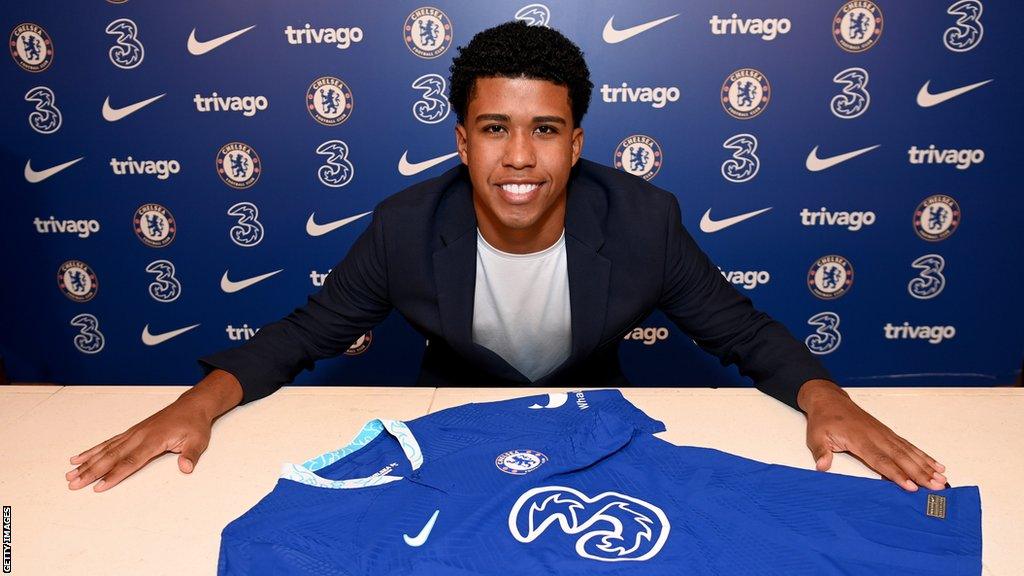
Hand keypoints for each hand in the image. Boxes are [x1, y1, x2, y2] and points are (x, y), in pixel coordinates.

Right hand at [65, 394, 213, 491]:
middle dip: (91, 472)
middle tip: (73, 484)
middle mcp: (139, 436)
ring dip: (87, 463)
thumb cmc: (194, 424)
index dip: (114, 475)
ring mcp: (133, 433)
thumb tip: (185, 468)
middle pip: (111, 457)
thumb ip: (190, 455)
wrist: (192, 406)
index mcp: (154, 439)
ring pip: (106, 450)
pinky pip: (109, 442)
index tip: (99, 486)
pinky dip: (93, 450)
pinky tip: (79, 457)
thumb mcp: (198, 441)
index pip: (131, 461)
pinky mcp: (132, 432)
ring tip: (70, 474)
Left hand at [798, 379, 946, 491]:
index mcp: (859, 439)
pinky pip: (908, 445)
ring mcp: (884, 434)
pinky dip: (923, 455)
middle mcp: (876, 436)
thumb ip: (820, 452)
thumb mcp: (815, 436)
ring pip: (908, 452)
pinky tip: (935, 464)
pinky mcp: (887, 433)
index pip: (880, 460)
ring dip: (926, 465)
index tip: (911, 486)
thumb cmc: (823, 420)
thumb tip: (822, 466)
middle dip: (920, 473)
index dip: (896, 474)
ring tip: (942, 478)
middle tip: (937, 486)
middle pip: (901, 457)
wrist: (829, 400)